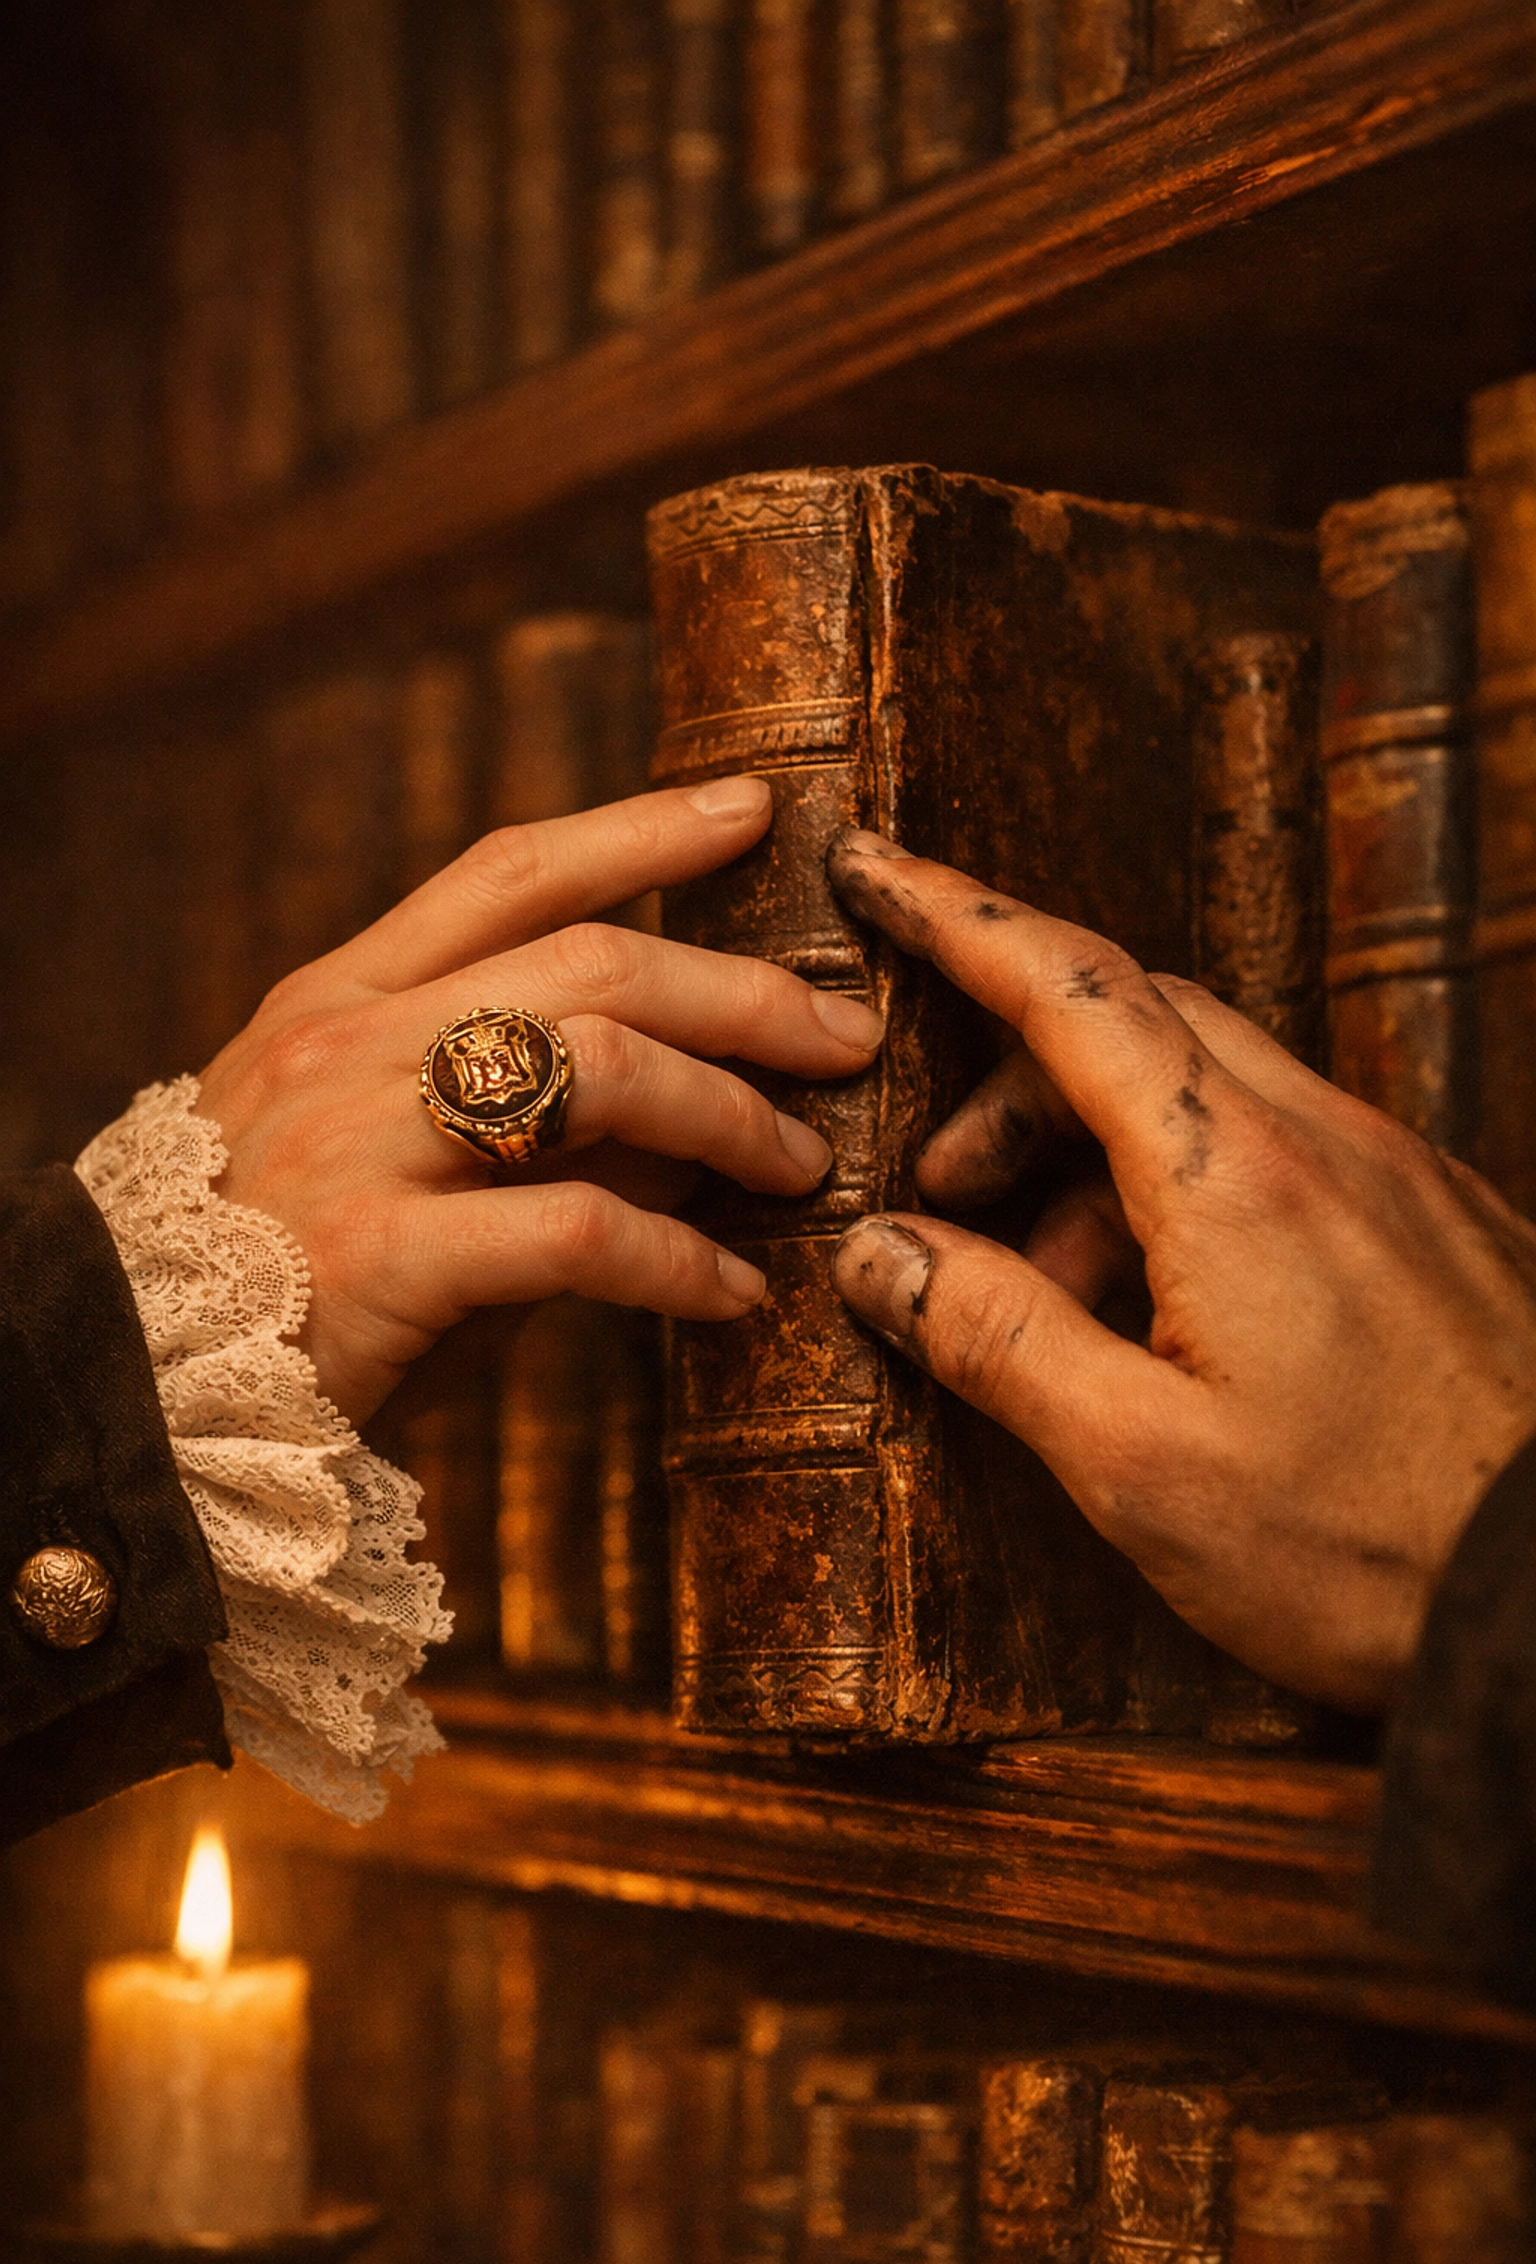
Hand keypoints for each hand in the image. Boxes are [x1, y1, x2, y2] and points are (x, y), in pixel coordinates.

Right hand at [198, 779, 882, 1426]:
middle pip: (593, 962)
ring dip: (729, 1116)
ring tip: (801, 1169)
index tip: (754, 813)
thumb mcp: (385, 1158)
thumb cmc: (280, 1273)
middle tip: (844, 1036)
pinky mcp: (381, 1260)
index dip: (641, 831)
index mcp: (344, 999)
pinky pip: (576, 1233)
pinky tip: (732, 1295)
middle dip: (745, 993)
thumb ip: (525, 1125)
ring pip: (598, 1071)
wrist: (134, 1393)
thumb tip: (697, 1122)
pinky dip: (678, 1262)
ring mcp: (359, 1142)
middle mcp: (350, 1045)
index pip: (511, 872)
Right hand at [826, 827, 1535, 1711]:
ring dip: (1099, 1158)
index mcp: (1234, 1176)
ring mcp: (1400, 1178)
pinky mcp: (1444, 1230)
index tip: (873, 867)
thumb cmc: (1375, 1550)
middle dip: (1015, 1078)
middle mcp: (1326, 1141)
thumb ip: (998, 1340)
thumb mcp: (1141, 1467)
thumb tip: (879, 1255)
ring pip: (1213, 1095)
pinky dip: (1191, 1198)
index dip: (954, 917)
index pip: (1067, 988)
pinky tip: (1175, 1324)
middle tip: (942, 1186)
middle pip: (1136, 1024)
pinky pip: (1289, 1159)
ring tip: (1053, 1300)